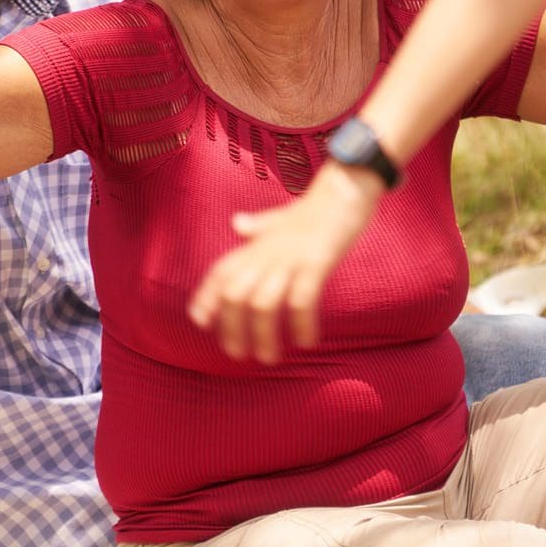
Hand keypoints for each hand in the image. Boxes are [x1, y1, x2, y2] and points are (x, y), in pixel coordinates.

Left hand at [187, 165, 384, 364]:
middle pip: (234, 294)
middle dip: (232, 328)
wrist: (345, 188)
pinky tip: (308, 342)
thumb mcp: (281, 218)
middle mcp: (267, 253)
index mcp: (256, 245)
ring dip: (264, 336)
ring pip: (262, 304)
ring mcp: (290, 258)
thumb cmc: (314, 210)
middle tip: (239, 354)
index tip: (199, 321)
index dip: (206, 297)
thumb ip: (258, 226)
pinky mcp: (317, 262)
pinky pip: (302, 300)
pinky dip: (302, 325)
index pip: (220, 272)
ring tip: (270, 358)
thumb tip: (238, 224)